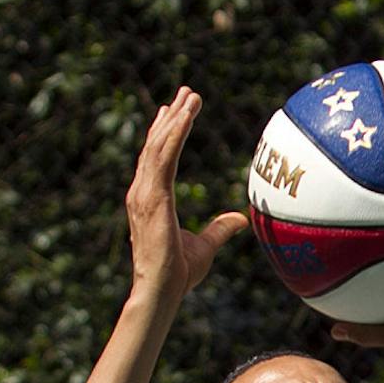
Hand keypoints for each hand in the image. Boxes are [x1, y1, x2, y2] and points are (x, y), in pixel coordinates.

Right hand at [127, 85, 249, 308]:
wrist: (162, 290)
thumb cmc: (177, 273)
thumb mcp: (205, 246)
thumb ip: (220, 229)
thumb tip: (240, 219)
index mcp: (150, 199)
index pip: (156, 158)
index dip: (165, 133)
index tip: (174, 111)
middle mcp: (142, 192)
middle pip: (156, 145)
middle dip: (171, 117)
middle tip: (186, 93)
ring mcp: (144, 193)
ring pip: (159, 145)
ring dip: (175, 118)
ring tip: (190, 96)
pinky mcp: (153, 197)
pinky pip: (163, 157)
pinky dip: (174, 133)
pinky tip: (185, 116)